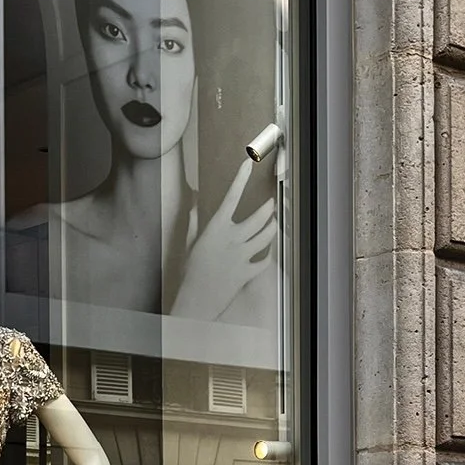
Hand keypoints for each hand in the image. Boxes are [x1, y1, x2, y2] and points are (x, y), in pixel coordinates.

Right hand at [166, 154, 278, 322]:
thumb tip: (194, 202)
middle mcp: (231, 239)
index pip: (230, 197)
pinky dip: (268, 256)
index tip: (247, 165)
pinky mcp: (248, 272)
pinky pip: (265, 261)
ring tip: (275, 222)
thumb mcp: (189, 242)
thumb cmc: (189, 270)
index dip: (240, 179)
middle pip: (259, 218)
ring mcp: (242, 256)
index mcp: (215, 228)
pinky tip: (269, 251)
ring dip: (273, 228)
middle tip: (273, 203)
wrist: (195, 299)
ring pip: (266, 237)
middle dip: (269, 208)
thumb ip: (195, 221)